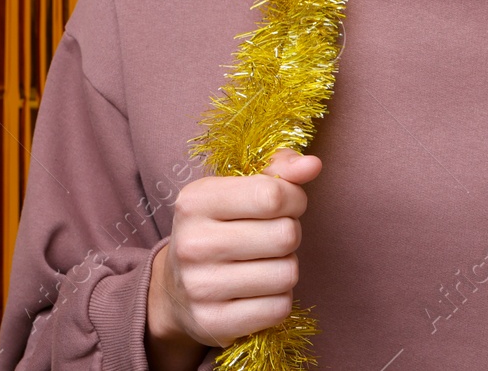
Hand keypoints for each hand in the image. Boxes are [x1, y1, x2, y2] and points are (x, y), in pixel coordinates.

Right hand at [146, 148, 321, 362]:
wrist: (174, 290)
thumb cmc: (219, 228)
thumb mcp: (236, 189)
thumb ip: (278, 169)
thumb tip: (313, 165)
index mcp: (196, 201)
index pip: (272, 195)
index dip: (294, 199)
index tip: (287, 204)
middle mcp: (193, 244)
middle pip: (285, 236)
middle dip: (290, 233)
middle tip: (271, 237)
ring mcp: (200, 287)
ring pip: (287, 274)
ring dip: (285, 267)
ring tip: (263, 263)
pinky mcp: (213, 323)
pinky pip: (278, 308)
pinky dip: (278, 299)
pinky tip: (257, 291)